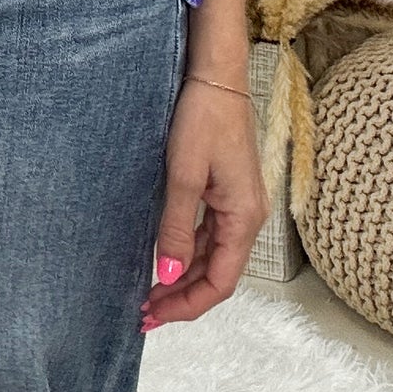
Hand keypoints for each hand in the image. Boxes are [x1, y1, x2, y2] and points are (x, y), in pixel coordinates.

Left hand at [140, 77, 268, 329]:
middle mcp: (248, 217)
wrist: (217, 76)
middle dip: (182, 296)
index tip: (154, 315)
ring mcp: (239, 204)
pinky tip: (166, 258)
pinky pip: (211, 235)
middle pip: (218, 273)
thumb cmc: (202, 119)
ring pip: (214, 256)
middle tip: (144, 312)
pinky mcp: (228, 191)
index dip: (188, 305)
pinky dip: (189, 252)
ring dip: (184, 277)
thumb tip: (167, 276)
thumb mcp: (183, 175)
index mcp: (244, 218)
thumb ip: (176, 229)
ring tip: (149, 293)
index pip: (221, 282)